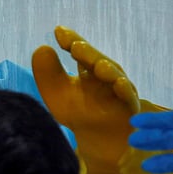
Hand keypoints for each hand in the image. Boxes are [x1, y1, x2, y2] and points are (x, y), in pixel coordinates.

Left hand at [32, 26, 140, 164]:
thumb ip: (46, 73)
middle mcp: (106, 75)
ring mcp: (120, 90)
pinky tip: (119, 83)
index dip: (71, 40)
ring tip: (98, 65)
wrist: (98, 141)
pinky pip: (128, 98)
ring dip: (108, 70)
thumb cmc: (78, 113)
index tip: (58, 32)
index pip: (80, 50)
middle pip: (97, 60)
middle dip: (88, 53)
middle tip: (75, 45)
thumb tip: (42, 48)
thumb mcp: (56, 94)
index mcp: (88, 68)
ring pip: (115, 76)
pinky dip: (125, 91)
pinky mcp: (130, 108)